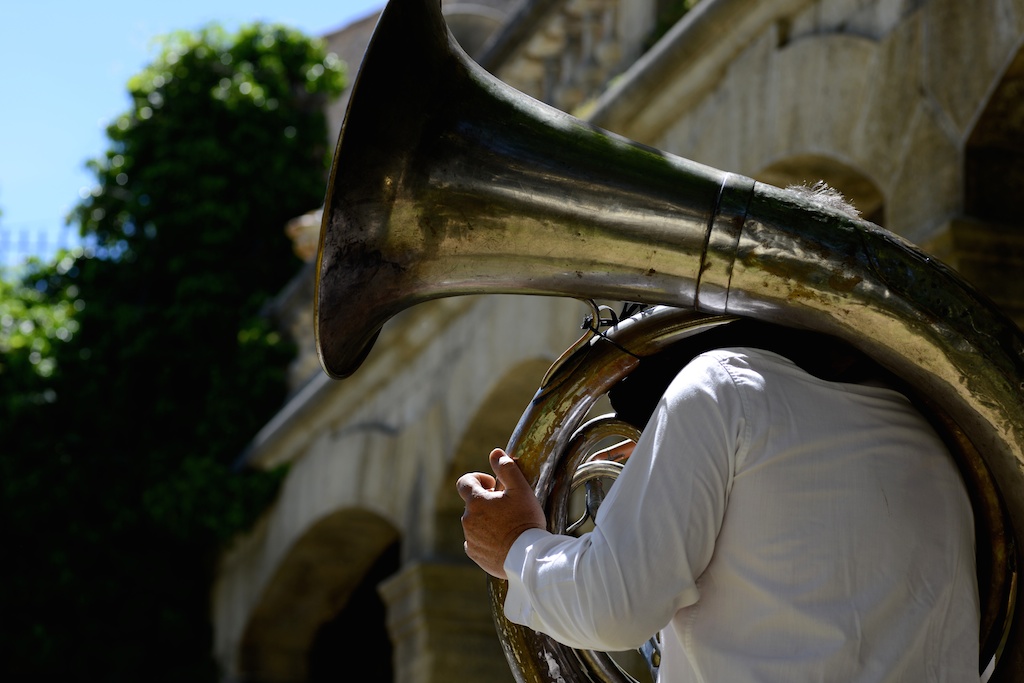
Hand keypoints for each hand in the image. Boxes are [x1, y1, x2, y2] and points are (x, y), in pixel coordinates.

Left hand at [456, 448, 546, 578]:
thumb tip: (495, 453)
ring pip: (475, 522)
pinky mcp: (475, 554)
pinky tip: (503, 541)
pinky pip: (476, 541)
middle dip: (486, 502)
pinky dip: (486, 538)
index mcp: (476, 502)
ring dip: (487, 520)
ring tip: (508, 525)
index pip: (464, 482)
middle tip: (507, 507)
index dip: (478, 480)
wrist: (528, 557)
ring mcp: (470, 538)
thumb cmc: (525, 521)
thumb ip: (506, 468)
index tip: (493, 486)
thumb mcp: (521, 489)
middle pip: (472, 504)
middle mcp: (468, 520)